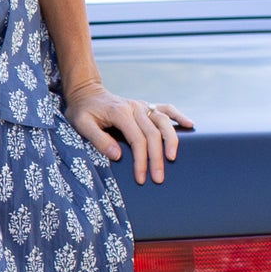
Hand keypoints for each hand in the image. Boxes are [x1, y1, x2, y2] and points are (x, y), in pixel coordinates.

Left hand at [67, 84, 192, 183]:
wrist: (86, 92)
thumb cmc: (82, 111)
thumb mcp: (81, 124)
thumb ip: (98, 139)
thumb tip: (117, 156)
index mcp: (120, 113)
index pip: (136, 139)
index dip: (141, 160)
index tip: (141, 179)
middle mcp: (134, 108)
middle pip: (152, 134)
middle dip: (156, 158)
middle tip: (159, 179)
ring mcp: (142, 106)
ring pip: (163, 121)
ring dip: (171, 140)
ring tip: (173, 158)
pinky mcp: (146, 106)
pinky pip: (166, 108)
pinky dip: (178, 116)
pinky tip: (190, 125)